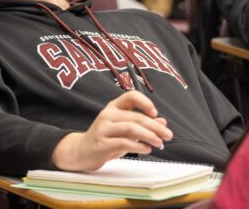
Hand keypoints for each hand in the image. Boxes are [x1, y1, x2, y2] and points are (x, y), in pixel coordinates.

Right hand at [50, 90, 172, 171]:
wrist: (81, 152)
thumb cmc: (106, 138)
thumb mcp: (125, 129)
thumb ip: (142, 124)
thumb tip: (162, 122)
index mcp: (114, 107)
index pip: (131, 96)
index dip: (145, 102)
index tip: (155, 113)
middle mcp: (108, 114)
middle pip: (136, 116)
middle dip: (155, 126)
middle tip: (167, 135)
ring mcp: (103, 128)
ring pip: (131, 128)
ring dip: (149, 136)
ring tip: (159, 143)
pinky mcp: (101, 143)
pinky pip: (123, 142)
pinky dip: (138, 146)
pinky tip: (147, 149)